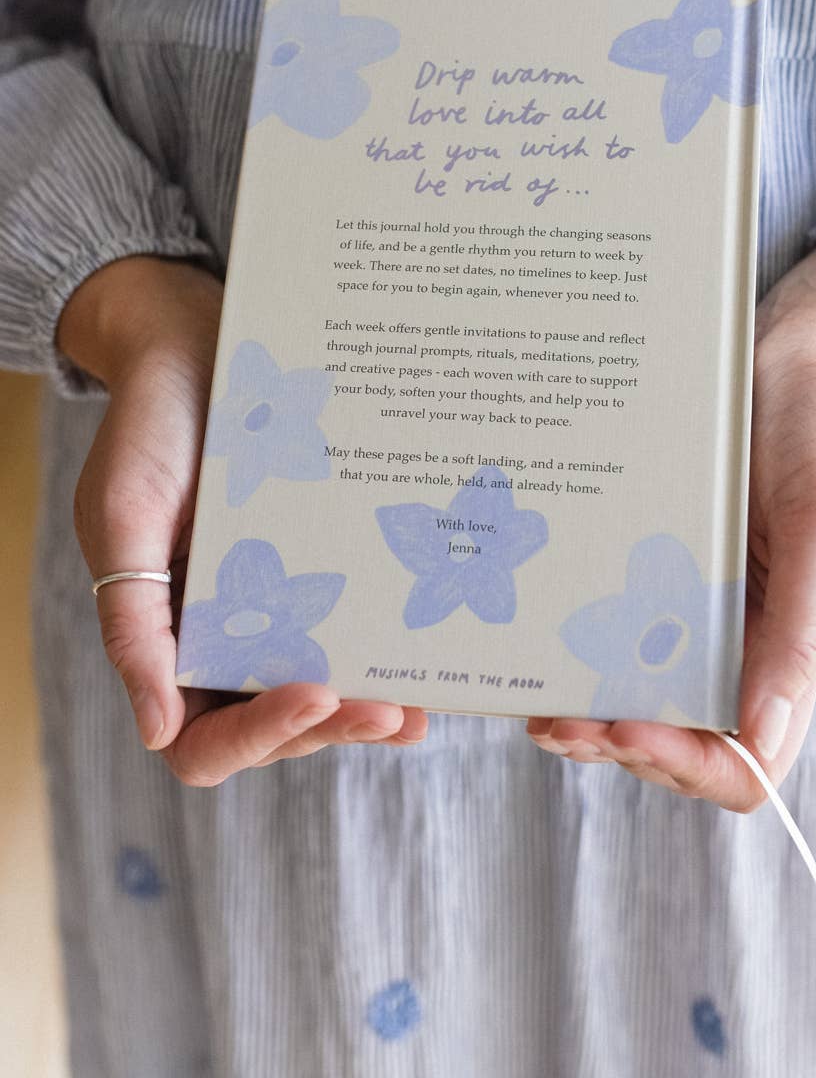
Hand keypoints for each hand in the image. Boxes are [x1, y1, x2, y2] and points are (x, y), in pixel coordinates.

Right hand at [58, 255, 427, 785]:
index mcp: (169, 637)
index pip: (204, 738)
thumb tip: (158, 730)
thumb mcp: (124, 516)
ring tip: (418, 704)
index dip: (257, 735)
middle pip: (278, 725)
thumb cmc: (148, 424)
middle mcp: (225, 633)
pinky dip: (384, 645)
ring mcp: (276, 602)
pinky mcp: (319, 562)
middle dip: (331, 726)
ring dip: (367, 704)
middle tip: (392, 712)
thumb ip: (133, 622)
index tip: (313, 695)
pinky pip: (351, 618)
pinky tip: (428, 646)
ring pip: (324, 685)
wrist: (194, 339)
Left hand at [526, 238, 815, 809]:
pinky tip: (534, 631)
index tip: (625, 726)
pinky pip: (606, 625)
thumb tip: (762, 739)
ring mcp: (687, 608)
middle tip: (554, 717)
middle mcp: (735, 640)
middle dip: (614, 739)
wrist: (788, 349)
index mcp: (791, 646)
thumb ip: (803, 630)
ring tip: (534, 693)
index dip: (687, 762)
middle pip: (673, 736)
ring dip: (582, 707)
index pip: (747, 757)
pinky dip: (571, 644)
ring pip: (630, 689)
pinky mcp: (647, 569)